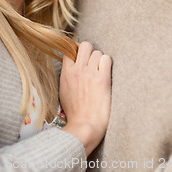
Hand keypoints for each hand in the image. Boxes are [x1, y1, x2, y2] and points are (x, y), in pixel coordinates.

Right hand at [59, 41, 111, 155]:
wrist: (85, 126)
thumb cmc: (75, 113)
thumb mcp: (63, 91)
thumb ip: (67, 76)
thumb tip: (72, 66)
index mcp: (66, 73)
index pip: (70, 49)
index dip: (78, 51)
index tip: (82, 57)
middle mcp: (77, 70)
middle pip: (85, 45)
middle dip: (90, 51)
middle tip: (93, 62)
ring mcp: (90, 73)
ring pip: (98, 52)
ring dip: (100, 60)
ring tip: (101, 72)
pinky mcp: (103, 79)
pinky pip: (107, 59)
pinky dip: (108, 64)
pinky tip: (107, 74)